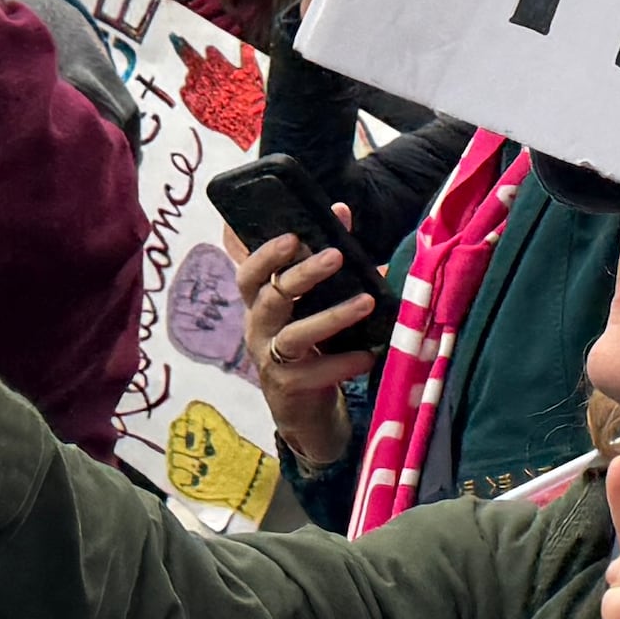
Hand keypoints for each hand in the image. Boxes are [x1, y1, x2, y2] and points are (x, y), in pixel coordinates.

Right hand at [240, 222, 381, 470]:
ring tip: (367, 302)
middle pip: (272, 297)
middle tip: (336, 255)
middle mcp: (259, 328)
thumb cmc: (311, 342)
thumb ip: (324, 258)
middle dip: (303, 275)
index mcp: (261, 303)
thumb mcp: (313, 301)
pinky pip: (315, 372)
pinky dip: (344, 362)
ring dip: (332, 316)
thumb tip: (340, 210)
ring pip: (294, 335)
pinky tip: (370, 354)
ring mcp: (269, 360)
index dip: (267, 254)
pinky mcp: (289, 387)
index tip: (294, 235)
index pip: (250, 273)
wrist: (304, 408)